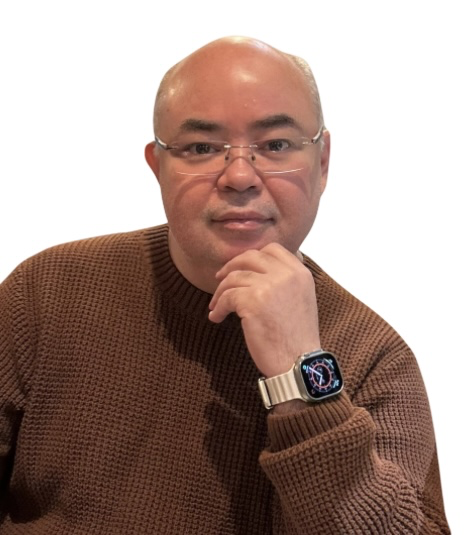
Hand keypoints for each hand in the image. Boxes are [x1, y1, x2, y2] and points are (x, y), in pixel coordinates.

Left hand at [208, 243, 320, 376]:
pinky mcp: (253, 301)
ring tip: (217, 305)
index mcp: (300, 273)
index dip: (252, 256)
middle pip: (250, 257)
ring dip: (221, 291)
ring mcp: (269, 286)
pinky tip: (217, 317)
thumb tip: (259, 269)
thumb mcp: (301, 299)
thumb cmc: (296, 337)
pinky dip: (218, 307)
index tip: (241, 267)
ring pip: (234, 277)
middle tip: (220, 279)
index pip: (272, 249)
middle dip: (231, 266)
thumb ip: (286, 280)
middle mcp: (286, 275)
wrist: (298, 363)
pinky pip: (226, 297)